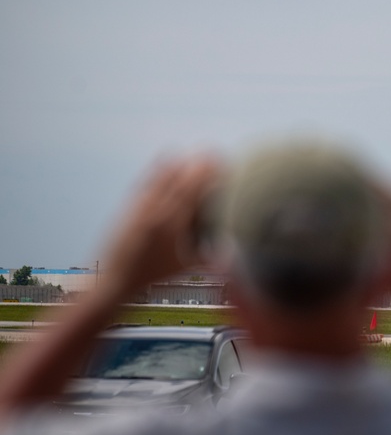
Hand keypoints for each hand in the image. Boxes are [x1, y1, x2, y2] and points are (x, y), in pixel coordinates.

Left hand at [100, 156, 220, 295]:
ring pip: (161, 176)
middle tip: (213, 155)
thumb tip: (232, 249)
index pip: (193, 190)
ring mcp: (140, 206)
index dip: (207, 174)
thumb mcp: (185, 265)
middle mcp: (155, 211)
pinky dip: (159, 168)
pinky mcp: (130, 205)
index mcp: (172, 225)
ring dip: (179, 164)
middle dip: (197, 165)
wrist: (114, 279)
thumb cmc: (151, 274)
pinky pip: (147, 180)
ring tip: (192, 156)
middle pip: (179, 178)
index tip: (221, 164)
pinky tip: (167, 159)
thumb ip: (209, 256)